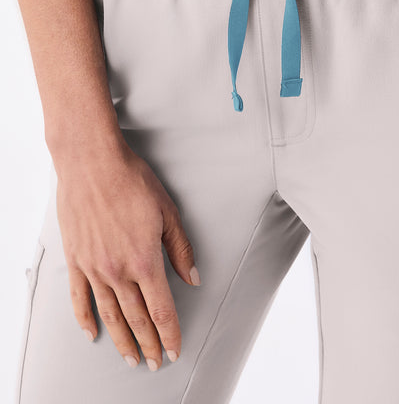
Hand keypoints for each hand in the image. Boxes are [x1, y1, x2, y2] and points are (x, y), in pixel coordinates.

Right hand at [54, 137, 199, 370]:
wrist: (93, 164)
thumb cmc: (133, 183)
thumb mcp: (168, 213)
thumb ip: (180, 249)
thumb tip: (193, 277)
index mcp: (144, 260)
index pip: (161, 308)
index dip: (169, 333)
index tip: (174, 350)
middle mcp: (117, 270)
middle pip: (136, 317)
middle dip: (148, 343)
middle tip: (153, 362)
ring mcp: (93, 267)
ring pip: (110, 314)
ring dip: (121, 339)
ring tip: (129, 358)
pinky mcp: (75, 259)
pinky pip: (79, 297)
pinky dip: (85, 318)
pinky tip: (92, 334)